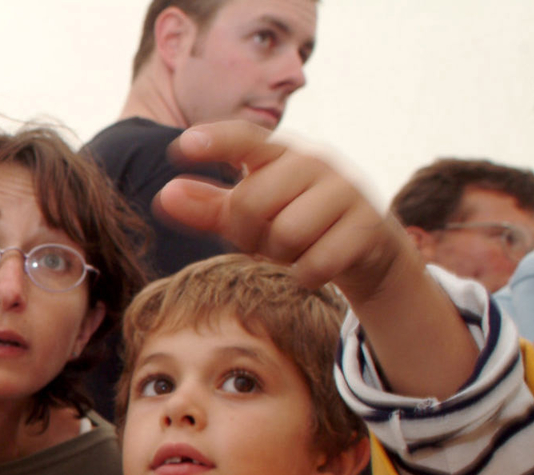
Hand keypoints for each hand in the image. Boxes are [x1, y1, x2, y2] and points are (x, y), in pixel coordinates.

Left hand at [157, 121, 407, 299]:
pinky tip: (315, 268)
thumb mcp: (247, 217)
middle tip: (264, 239)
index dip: (215, 141)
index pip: (246, 139)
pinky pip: (317, 262)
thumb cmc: (293, 223)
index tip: (183, 145)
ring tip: (294, 250)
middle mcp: (313, 163)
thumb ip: (207, 207)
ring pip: (287, 233)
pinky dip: (307, 275)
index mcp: (279, 155)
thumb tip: (165, 195)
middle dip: (247, 232)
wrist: (364, 248)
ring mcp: (345, 190)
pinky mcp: (367, 224)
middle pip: (252, 200)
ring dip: (281, 255)